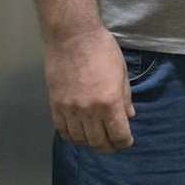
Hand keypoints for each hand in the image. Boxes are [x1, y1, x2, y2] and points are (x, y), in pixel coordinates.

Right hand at [44, 28, 134, 152]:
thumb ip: (125, 98)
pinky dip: (72, 136)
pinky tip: (79, 134)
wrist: (73, 37)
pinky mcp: (55, 105)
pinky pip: (62, 130)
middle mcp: (89, 110)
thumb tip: (129, 116)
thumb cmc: (103, 50)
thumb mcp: (122, 73)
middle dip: (109, 147)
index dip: (125, 142)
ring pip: (79, 138)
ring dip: (90, 143)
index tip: (127, 142)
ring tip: (98, 140)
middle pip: (98, 141)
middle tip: (114, 145)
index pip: (118, 134)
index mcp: (110, 102)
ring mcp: (69, 109)